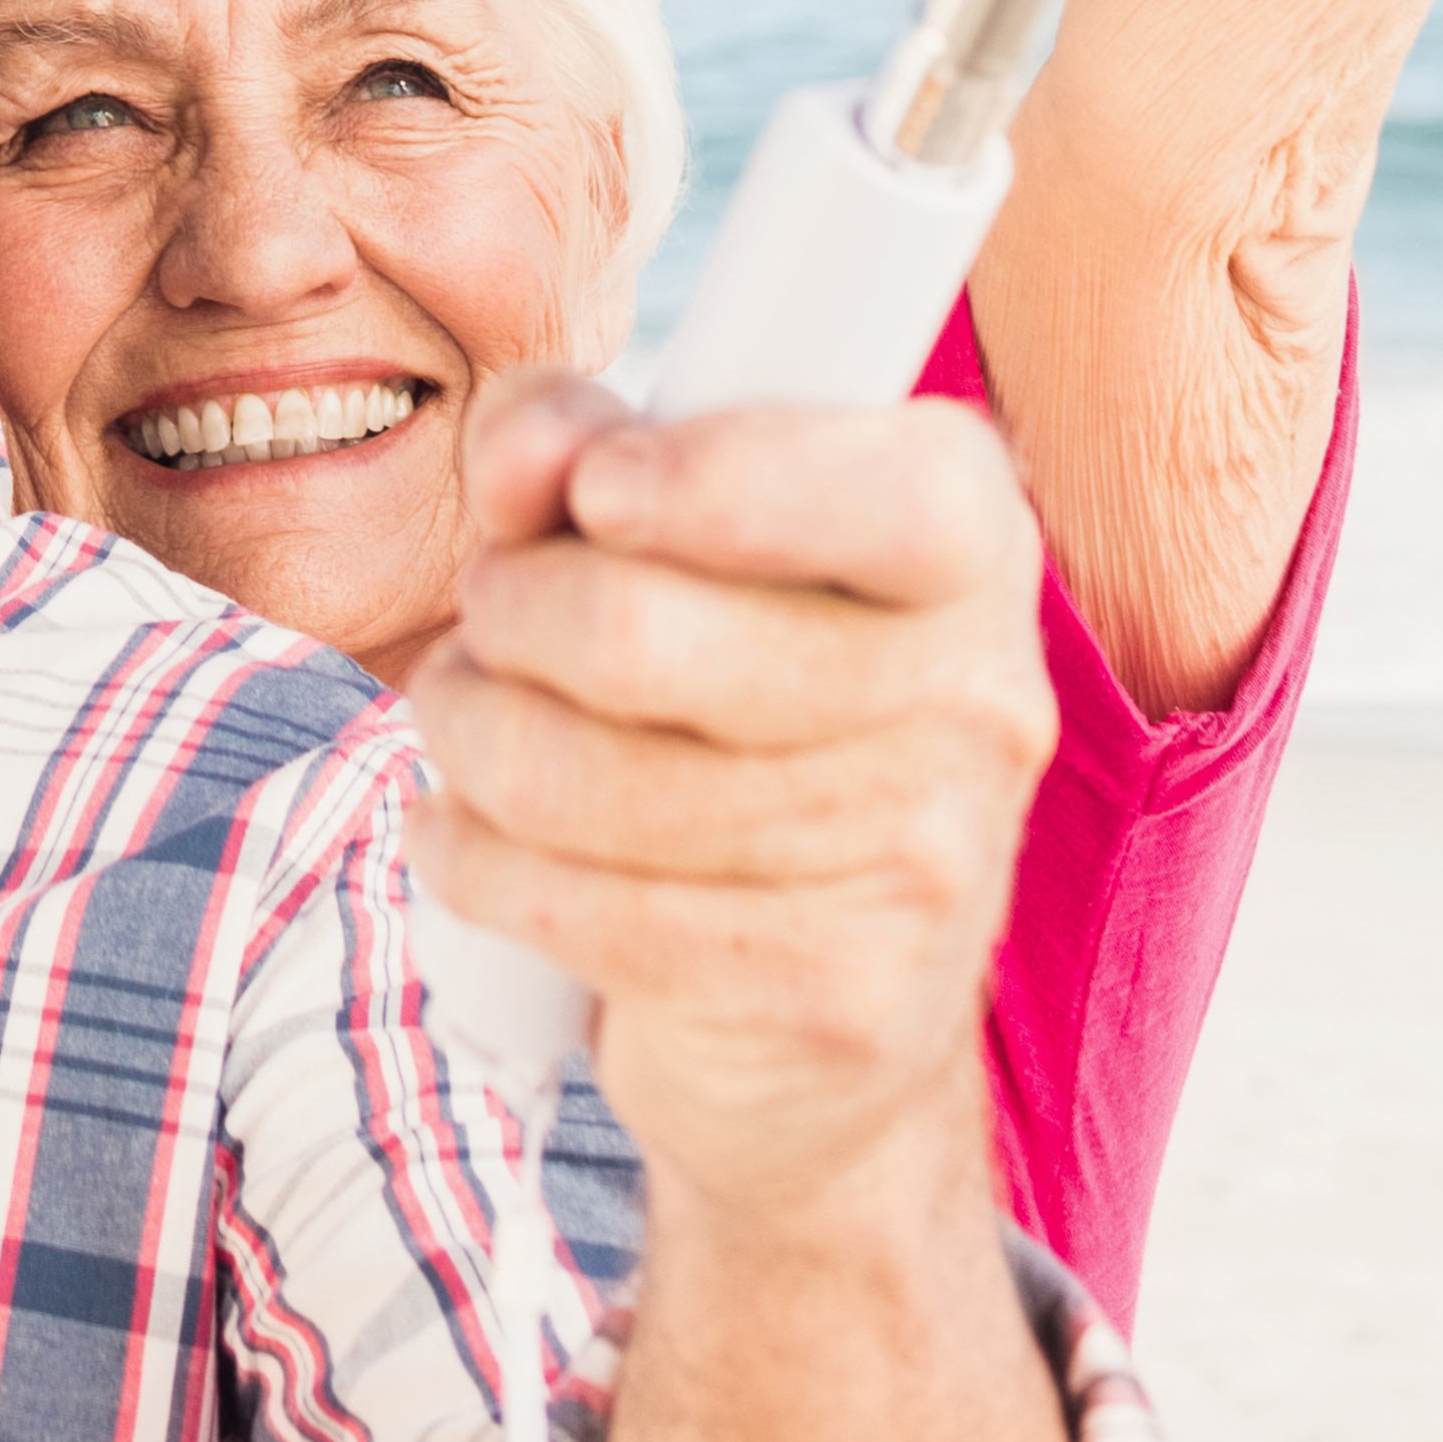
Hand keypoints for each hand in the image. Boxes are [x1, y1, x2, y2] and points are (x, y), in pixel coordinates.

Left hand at [415, 375, 1047, 1235]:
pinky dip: (468, 857)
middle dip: (505, 607)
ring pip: (574, 776)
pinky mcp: (828, 1001)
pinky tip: (474, 832)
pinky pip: (563, 905)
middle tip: (489, 607)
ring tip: (469, 715)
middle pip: (641, 635)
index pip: (894, 497)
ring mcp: (917, 868)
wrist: (830, 1002)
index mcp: (969, 543)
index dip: (716, 480)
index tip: (596, 488)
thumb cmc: (730, 693)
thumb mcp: (668, 523)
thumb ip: (576, 440)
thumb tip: (521, 457)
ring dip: (467, 732)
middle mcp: (975, 701)